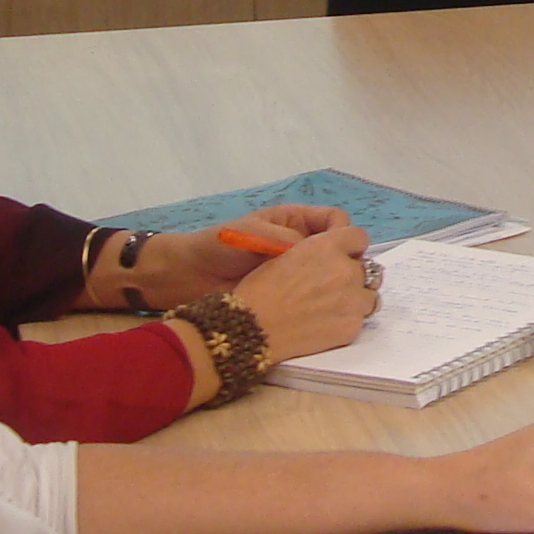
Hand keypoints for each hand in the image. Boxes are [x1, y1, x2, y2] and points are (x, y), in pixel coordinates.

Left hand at [99, 204, 353, 309]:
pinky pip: (313, 299)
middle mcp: (301, 247)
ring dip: (334, 284)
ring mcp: (296, 274)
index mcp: (296, 223)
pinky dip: (319, 304)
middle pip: (339, 250)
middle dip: (345, 261)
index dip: (342, 232)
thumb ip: (284, 240)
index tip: (339, 248)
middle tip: (344, 277)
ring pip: (330, 276)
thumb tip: (319, 252)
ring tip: (334, 295)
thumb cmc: (218, 244)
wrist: (188, 276)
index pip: (335, 222)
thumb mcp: (252, 232)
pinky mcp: (288, 298)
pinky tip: (317, 311)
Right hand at [224, 221, 374, 360]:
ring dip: (356, 299)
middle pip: (368, 269)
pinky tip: (326, 325)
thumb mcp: (286, 255)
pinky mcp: (352, 327)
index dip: (352, 248)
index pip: (359, 237)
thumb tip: (334, 256)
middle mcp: (346, 270)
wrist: (253, 328)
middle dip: (353, 276)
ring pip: (370, 296)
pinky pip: (360, 320)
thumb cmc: (260, 290)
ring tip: (332, 308)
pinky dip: (347, 321)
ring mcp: (352, 300)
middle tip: (333, 288)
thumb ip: (318, 252)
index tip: (345, 257)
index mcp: (328, 247)